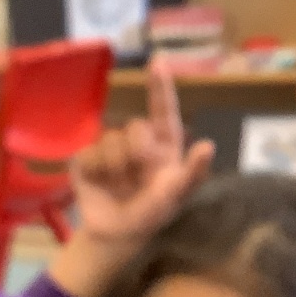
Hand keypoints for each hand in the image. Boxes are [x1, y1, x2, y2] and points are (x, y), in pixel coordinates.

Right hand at [48, 60, 213, 296]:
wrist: (111, 235)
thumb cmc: (149, 215)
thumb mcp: (174, 198)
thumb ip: (191, 174)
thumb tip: (208, 146)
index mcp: (164, 145)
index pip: (163, 111)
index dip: (161, 86)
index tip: (158, 61)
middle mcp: (138, 141)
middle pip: (135, 127)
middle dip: (137, 152)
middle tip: (138, 175)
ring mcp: (110, 148)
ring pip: (111, 140)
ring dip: (115, 167)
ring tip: (119, 186)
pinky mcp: (87, 158)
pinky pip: (89, 153)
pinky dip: (95, 171)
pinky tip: (99, 183)